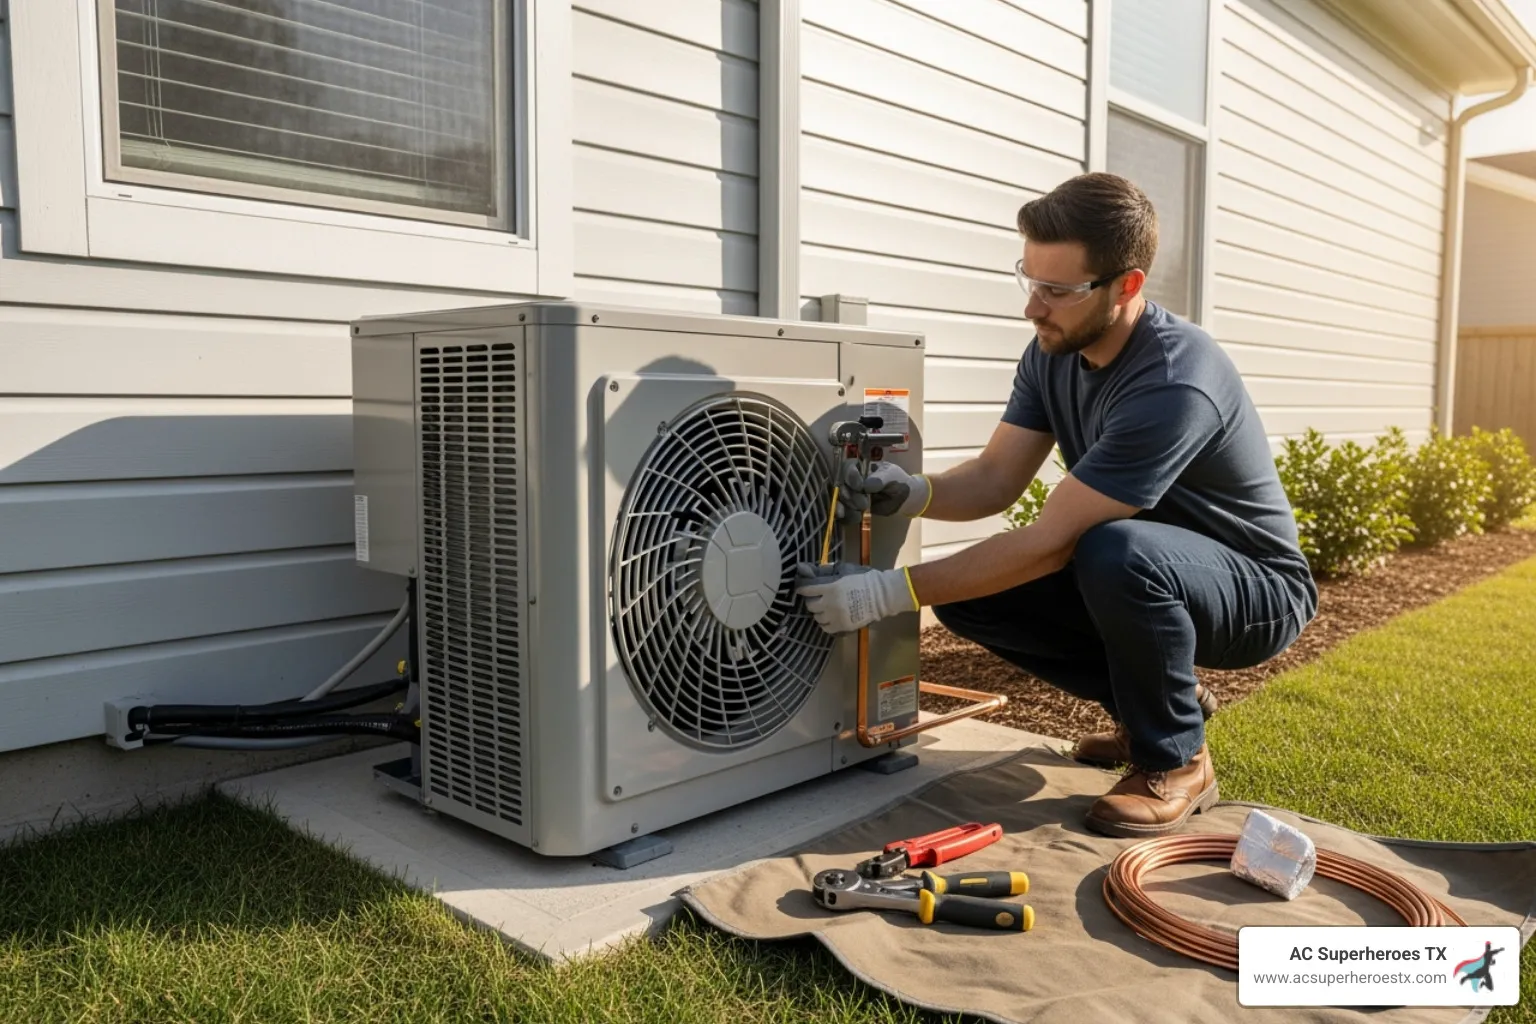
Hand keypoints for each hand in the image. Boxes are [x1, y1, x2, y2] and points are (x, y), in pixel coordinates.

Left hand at [794, 561, 918, 633]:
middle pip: (810, 605)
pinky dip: (825, 623)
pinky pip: (825, 628)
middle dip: (812, 600)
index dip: (801, 588)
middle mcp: (830, 603)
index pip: (806, 589)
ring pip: (817, 617)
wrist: (881, 596)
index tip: (801, 588)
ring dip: (818, 612)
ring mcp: (836, 617)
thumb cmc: (863, 579)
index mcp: (830, 587)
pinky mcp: (842, 626)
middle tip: (818, 597)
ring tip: (825, 608)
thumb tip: (805, 569)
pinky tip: (830, 617)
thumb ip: (825, 570)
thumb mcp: (844, 569)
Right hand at [834, 460, 930, 521]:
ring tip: (861, 511)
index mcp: (860, 467)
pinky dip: (847, 516)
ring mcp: (851, 494)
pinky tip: (856, 518)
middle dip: (849, 495)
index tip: (859, 486)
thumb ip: (879, 479)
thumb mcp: (891, 476)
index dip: (850, 477)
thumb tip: (866, 485)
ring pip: (840, 500)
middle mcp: (851, 480)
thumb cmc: (897, 481)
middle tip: (863, 503)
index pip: (847, 468)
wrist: (904, 497)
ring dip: (848, 507)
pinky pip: (844, 513)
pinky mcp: (852, 508)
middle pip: (840, 486)